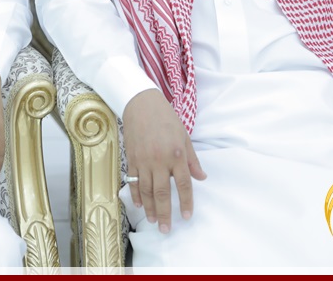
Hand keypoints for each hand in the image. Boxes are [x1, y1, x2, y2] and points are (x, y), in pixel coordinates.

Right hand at [122, 89, 205, 233]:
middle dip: (164, 213)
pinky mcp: (131, 158)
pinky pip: (134, 181)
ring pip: (146, 190)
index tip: (186, 216)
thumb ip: (192, 160)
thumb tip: (201, 178)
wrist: (140, 104)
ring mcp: (143, 160)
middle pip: (162, 192)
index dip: (185, 202)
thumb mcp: (184, 136)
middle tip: (166, 229)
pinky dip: (135, 194)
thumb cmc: (166, 118)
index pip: (183, 184)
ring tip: (153, 221)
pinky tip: (139, 205)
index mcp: (176, 154)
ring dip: (149, 208)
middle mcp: (159, 160)